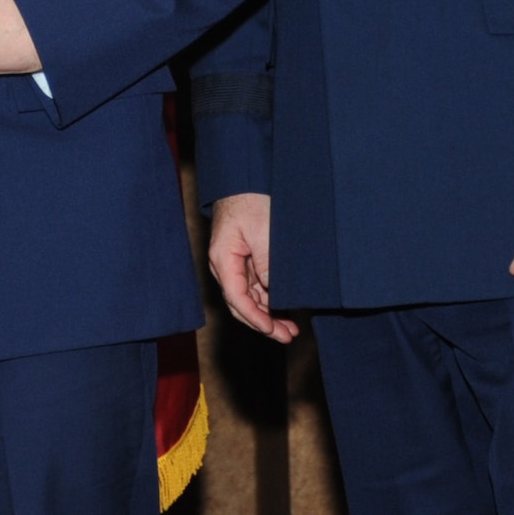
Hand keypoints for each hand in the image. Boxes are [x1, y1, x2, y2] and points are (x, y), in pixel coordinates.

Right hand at [208, 193, 298, 342]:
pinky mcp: (244, 261)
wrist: (245, 179)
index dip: (255, 318)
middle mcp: (224, 265)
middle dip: (264, 323)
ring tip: (291, 327)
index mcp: (222, 258)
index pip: (236, 298)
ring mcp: (233, 264)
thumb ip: (266, 264)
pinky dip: (268, 300)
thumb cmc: (250, 200)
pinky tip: (283, 308)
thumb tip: (272, 292)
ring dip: (268, 314)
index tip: (272, 329)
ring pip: (248, 299)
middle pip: (240, 304)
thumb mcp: (262, 232)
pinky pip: (254, 288)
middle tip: (288, 335)